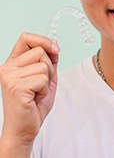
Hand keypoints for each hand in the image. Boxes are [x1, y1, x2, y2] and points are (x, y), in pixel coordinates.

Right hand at [0, 32, 59, 154]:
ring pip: (43, 66)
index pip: (25, 37)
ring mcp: (9, 77)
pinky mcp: (16, 87)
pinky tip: (35, 98)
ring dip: (47, 80)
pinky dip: (45, 89)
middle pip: (40, 51)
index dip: (43, 40)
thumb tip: (54, 43)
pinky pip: (43, 79)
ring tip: (37, 92)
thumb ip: (49, 59)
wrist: (25, 128)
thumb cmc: (34, 104)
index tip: (55, 49)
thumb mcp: (46, 76)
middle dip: (49, 67)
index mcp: (13, 62)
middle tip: (41, 84)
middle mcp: (7, 68)